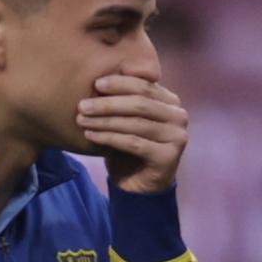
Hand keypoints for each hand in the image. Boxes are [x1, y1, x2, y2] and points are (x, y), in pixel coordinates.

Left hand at [80, 73, 187, 193]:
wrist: (140, 185)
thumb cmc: (131, 148)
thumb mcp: (128, 118)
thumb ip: (124, 99)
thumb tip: (100, 76)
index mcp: (171, 102)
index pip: (145, 86)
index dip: (120, 83)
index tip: (96, 84)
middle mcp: (179, 117)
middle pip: (140, 103)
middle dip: (108, 103)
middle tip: (83, 105)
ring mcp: (177, 137)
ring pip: (136, 123)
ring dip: (105, 120)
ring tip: (82, 119)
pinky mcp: (169, 156)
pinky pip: (133, 143)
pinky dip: (109, 138)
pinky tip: (91, 135)